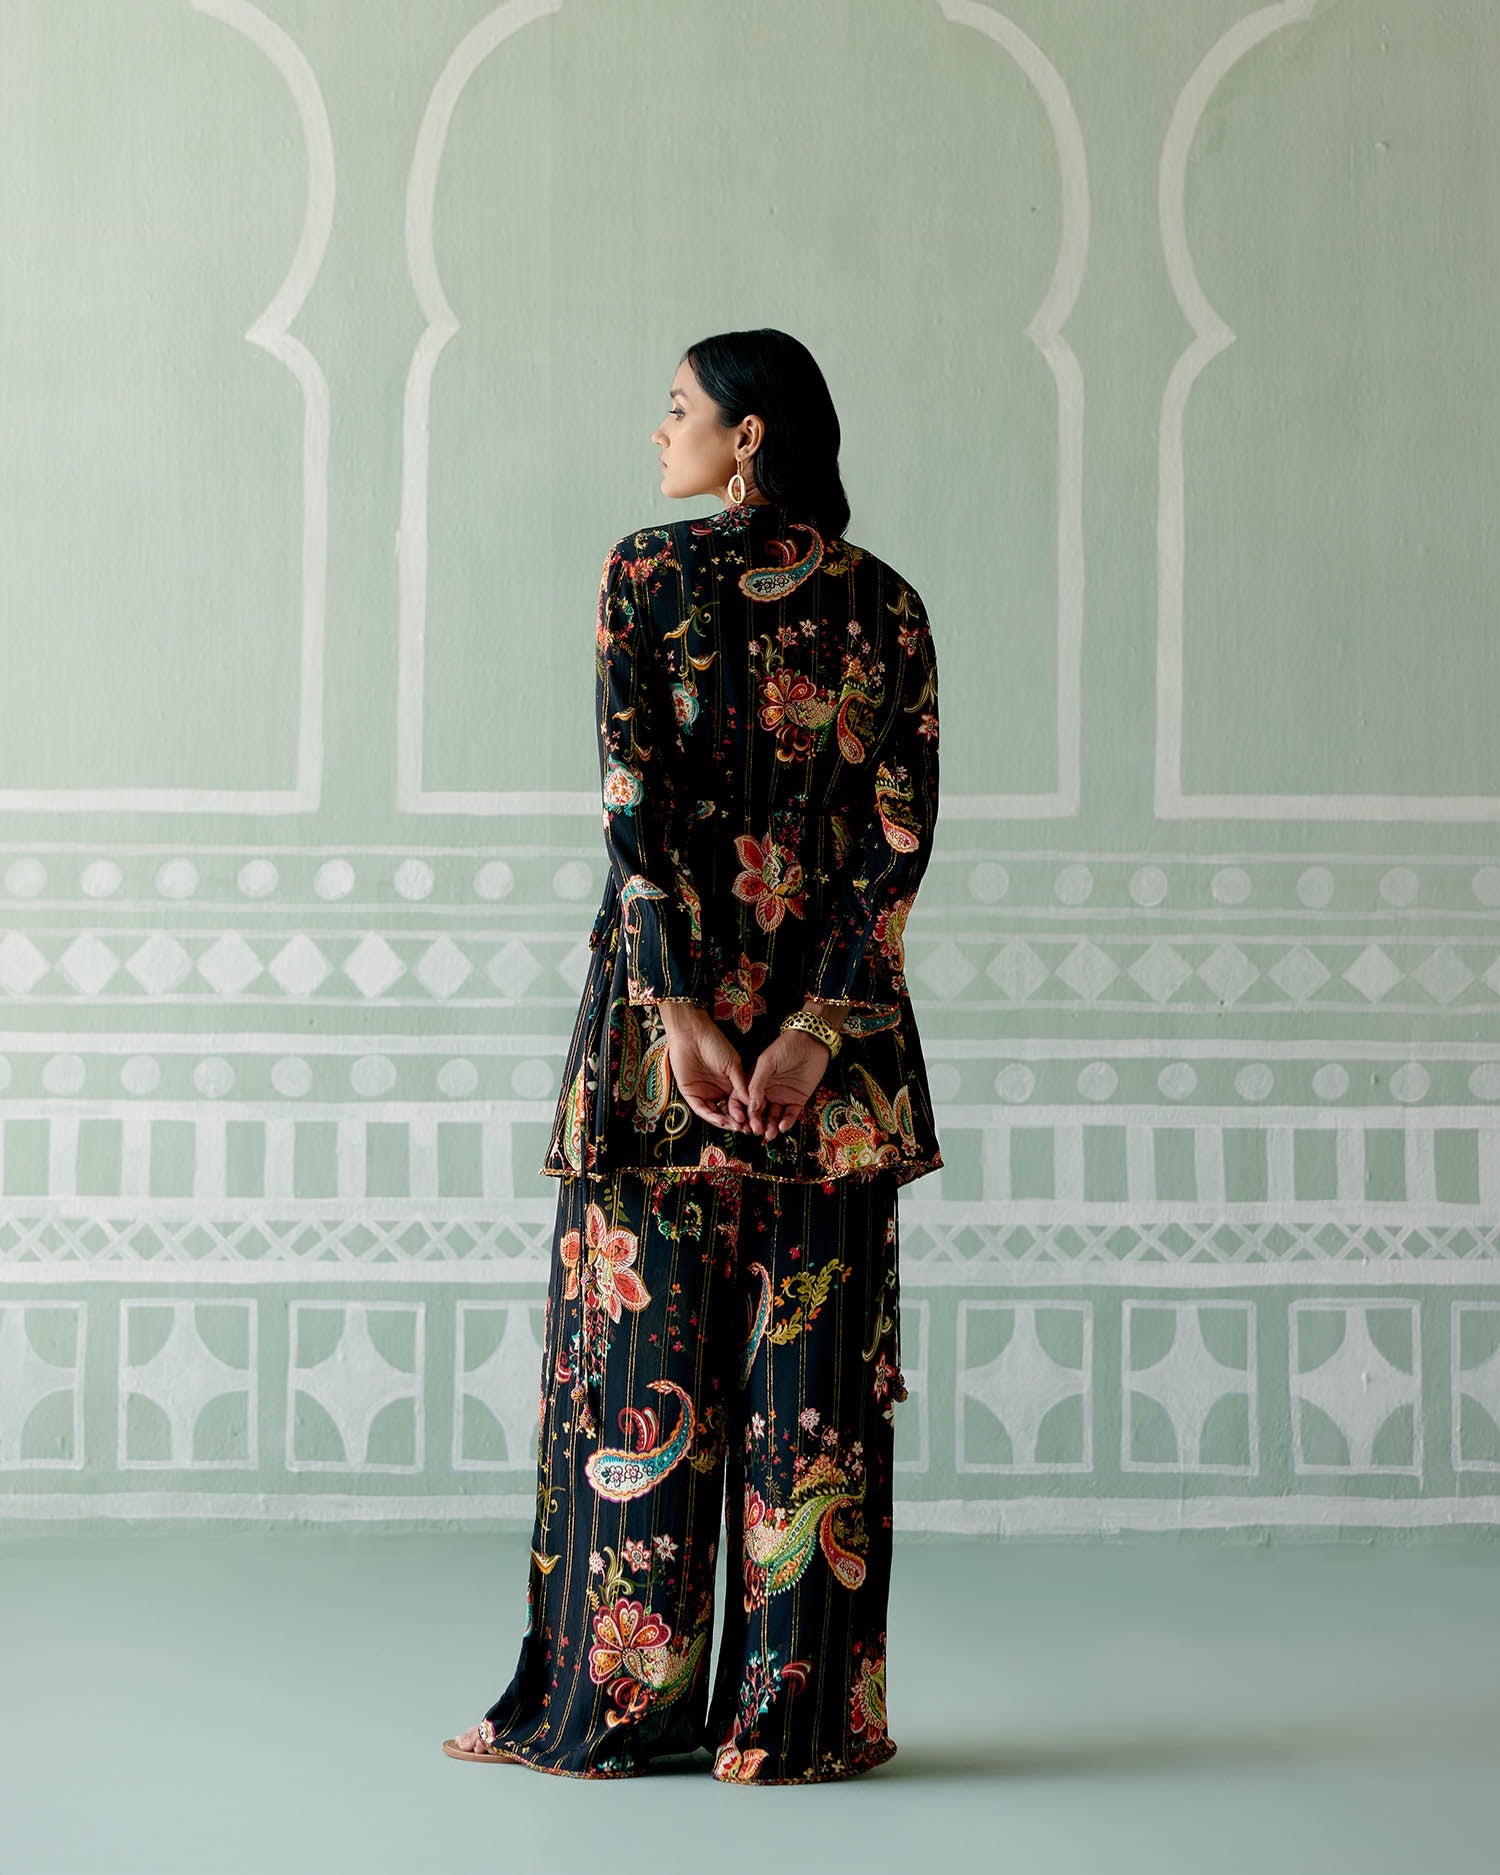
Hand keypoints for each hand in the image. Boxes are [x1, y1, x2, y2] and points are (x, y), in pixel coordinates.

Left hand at [659, 1004, 752, 1130]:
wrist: (692, 1034)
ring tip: (736, 1128)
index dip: (747, 1114)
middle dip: (738, 1122)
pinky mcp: (691, 1094)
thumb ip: (741, 1085)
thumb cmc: (714, 1043)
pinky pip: (701, 1109)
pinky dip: (711, 1117)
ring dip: (726, 1122)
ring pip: (715, 1114)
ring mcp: (704, 1093)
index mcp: (729, 1084)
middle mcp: (717, 1091)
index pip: (739, 1104)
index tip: (755, 1121)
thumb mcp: (733, 1065)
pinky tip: (722, 1121)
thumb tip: (753, 1102)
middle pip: (728, 1112)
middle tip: (747, 1129)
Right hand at [743, 1029, 828, 1138]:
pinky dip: (787, 1121)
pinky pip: (791, 1114)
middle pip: (758, 1112)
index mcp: (755, 1082)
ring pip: (773, 1116)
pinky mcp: (798, 1099)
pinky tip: (782, 1126)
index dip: (740, 1112)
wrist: (811, 1041)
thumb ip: (756, 1084)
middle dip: (756, 1123)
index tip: (741, 1122)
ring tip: (769, 1134)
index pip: (743, 1101)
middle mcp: (767, 1092)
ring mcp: (782, 1096)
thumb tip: (750, 1106)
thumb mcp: (766, 1062)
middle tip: (756, 1131)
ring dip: (770, 1126)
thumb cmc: (785, 1047)